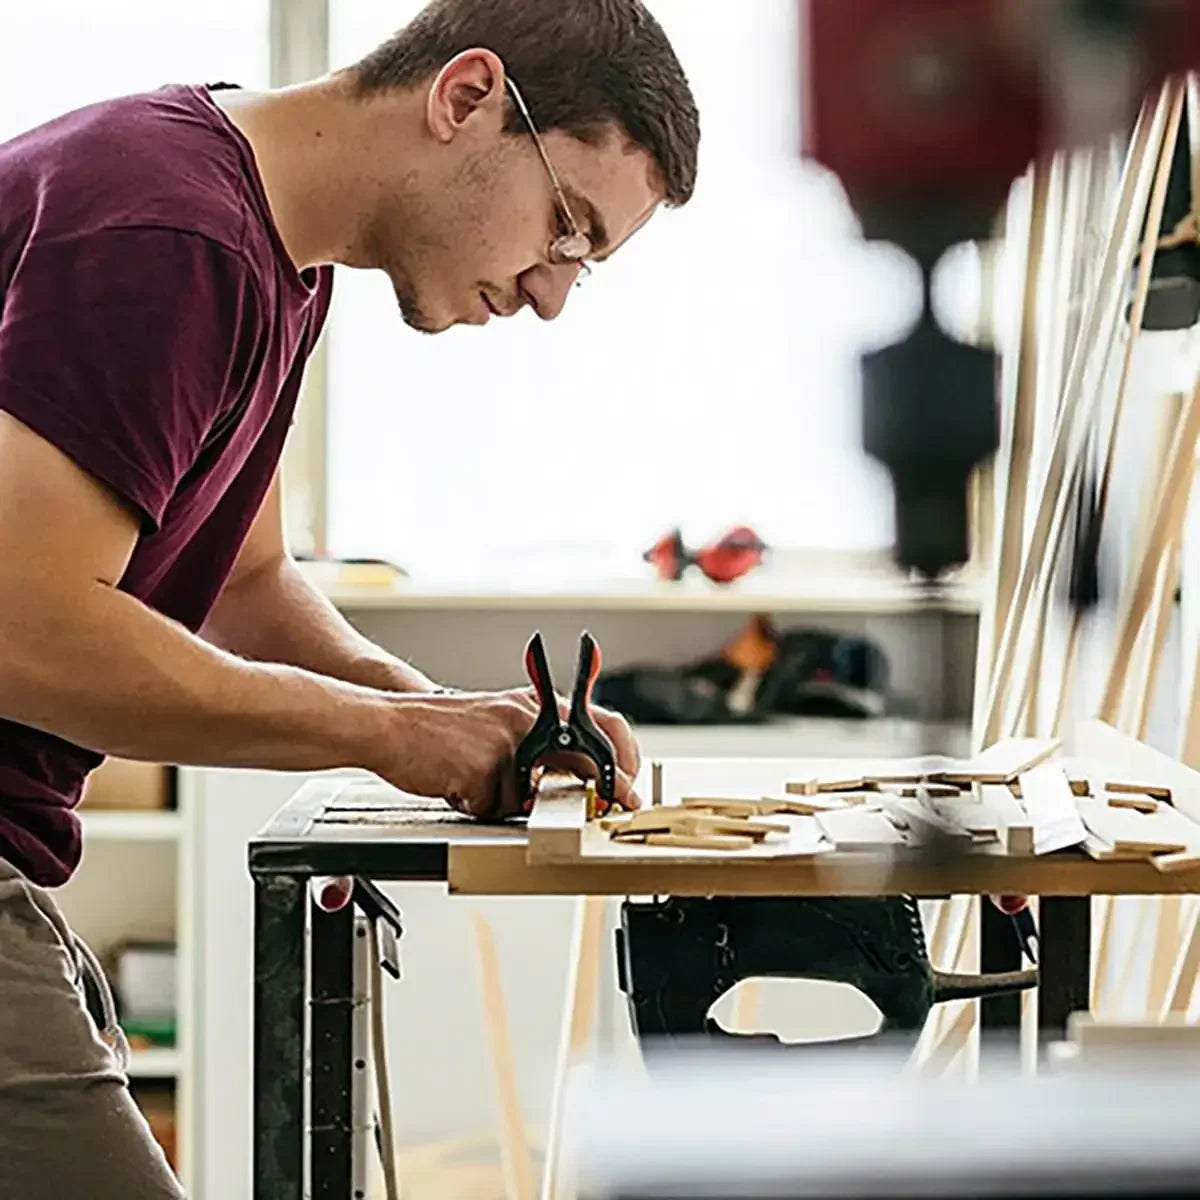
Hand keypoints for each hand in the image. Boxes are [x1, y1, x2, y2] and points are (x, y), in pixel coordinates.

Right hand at [369, 690, 640, 819]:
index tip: (629, 789)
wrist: (390, 725)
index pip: (604, 726)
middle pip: (586, 762)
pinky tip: (458, 785)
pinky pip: (494, 808)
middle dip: (601, 793)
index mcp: (536, 705)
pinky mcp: (484, 766)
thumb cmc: (440, 732)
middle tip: (607, 810)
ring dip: (510, 803)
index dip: (625, 762)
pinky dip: (476, 806)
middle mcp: (528, 717)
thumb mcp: (501, 725)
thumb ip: (538, 746)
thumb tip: (576, 783)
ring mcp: (507, 741)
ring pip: (532, 796)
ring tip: (479, 782)